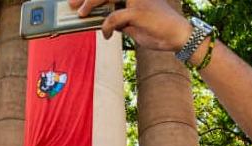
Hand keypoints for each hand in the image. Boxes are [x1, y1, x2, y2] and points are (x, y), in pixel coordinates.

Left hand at [69, 0, 191, 51]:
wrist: (179, 36)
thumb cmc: (157, 29)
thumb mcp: (133, 22)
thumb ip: (118, 18)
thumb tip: (100, 19)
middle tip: (72, 5)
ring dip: (91, 3)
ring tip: (81, 14)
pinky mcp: (138, 11)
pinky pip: (114, 17)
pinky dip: (107, 27)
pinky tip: (107, 35)